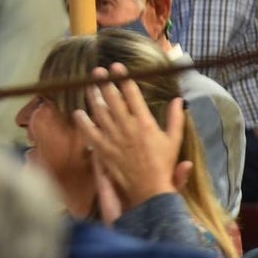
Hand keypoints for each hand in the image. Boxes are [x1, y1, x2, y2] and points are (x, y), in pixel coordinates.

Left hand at [73, 65, 185, 211]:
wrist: (150, 190)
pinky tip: (78, 113)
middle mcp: (127, 127)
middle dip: (104, 82)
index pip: (132, 95)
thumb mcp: (174, 140)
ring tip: (88, 85)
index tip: (117, 67)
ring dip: (93, 96)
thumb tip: (179, 99)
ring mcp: (113, 138)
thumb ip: (175, 119)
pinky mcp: (103, 150)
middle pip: (112, 99)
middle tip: (98, 71)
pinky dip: (83, 122)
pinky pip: (89, 132)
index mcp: (145, 123)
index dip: (123, 78)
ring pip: (99, 112)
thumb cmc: (163, 165)